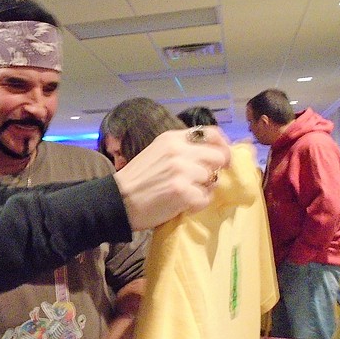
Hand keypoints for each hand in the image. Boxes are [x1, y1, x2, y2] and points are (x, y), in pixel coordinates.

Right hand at [113, 127, 230, 230]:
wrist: (117, 201)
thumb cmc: (136, 179)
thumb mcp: (157, 152)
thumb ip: (181, 149)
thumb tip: (212, 153)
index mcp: (172, 138)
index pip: (211, 133)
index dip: (222, 145)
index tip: (222, 157)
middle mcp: (179, 151)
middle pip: (218, 157)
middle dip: (214, 171)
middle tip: (201, 181)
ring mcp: (182, 171)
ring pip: (213, 179)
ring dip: (204, 189)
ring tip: (186, 194)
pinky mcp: (183, 193)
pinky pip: (206, 199)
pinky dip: (197, 205)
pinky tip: (182, 205)